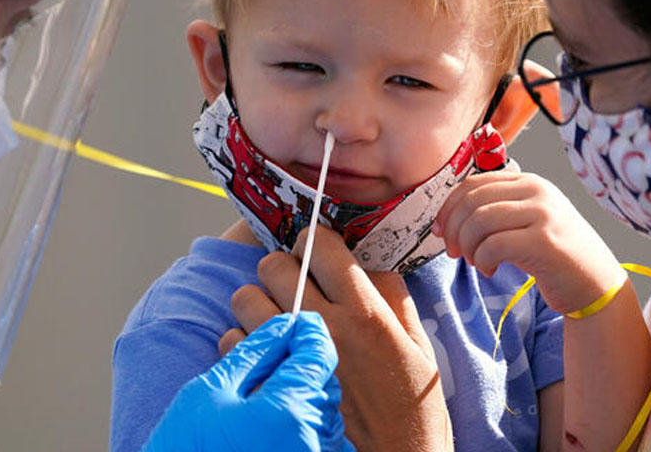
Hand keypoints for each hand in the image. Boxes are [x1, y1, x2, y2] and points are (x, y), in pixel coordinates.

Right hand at [144, 311, 353, 451]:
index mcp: (289, 408)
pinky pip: (319, 436)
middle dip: (300, 365)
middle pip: (323, 378)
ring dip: (300, 395)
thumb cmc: (186, 450)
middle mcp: (314, 437)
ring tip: (259, 405)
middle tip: (264, 368)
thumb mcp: (210, 393)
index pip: (319, 349)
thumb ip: (255, 351)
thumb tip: (285, 324)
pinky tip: (267, 432)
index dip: (305, 330)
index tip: (290, 325)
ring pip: (323, 406)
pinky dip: (301, 424)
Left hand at [220, 226, 453, 451]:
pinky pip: (232, 341)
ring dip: (259, 300)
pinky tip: (268, 350)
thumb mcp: (419, 346)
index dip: (314, 240)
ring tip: (277, 315)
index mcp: (365, 312)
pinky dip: (244, 340)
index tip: (317, 251)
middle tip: (296, 284)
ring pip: (245, 298)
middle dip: (283, 267)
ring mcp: (290, 358)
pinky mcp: (266, 387)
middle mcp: (324, 328)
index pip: (320, 244)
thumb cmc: (412, 409)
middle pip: (274, 264)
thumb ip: (393, 297)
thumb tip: (367, 266)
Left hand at [433, 170, 623, 313]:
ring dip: (467, 246)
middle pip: (471, 201)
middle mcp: (537, 190)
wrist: (596, 284)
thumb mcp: (526, 221)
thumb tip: (445, 219)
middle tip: (453, 252)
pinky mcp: (544, 241)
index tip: (440, 231)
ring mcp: (543, 213)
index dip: (448, 208)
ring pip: (479, 222)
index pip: (472, 184)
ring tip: (475, 261)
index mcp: (528, 181)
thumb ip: (495, 211)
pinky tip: (491, 270)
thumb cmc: (554, 255)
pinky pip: (493, 245)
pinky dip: (482, 260)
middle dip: (453, 229)